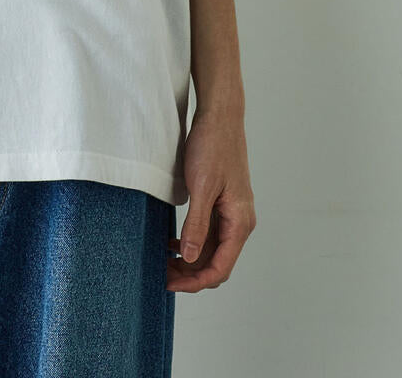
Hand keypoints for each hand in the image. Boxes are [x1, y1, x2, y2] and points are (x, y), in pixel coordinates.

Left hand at [167, 106, 255, 291]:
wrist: (220, 116)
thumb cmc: (213, 146)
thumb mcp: (202, 187)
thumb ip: (197, 224)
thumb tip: (190, 258)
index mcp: (240, 222)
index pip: (220, 268)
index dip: (195, 282)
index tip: (170, 284)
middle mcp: (239, 222)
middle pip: (216, 262)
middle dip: (190, 274)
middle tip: (161, 274)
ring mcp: (231, 213)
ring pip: (211, 249)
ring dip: (190, 259)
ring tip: (163, 261)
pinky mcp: (222, 204)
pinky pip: (209, 233)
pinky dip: (192, 242)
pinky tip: (173, 242)